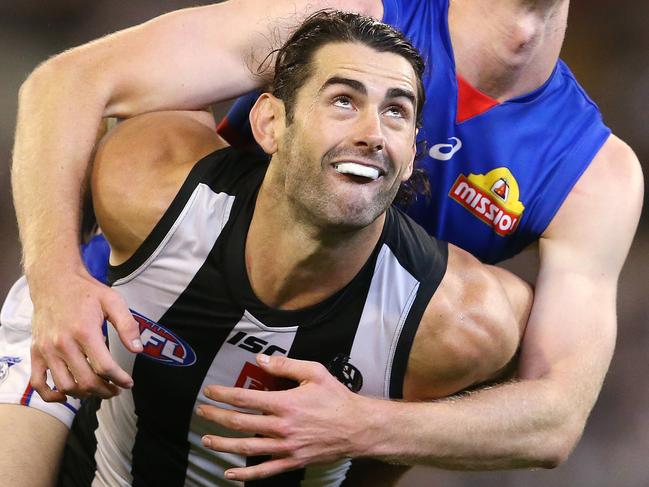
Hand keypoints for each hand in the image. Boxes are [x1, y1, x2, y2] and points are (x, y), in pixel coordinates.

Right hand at [29, 267, 141, 400]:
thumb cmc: (86, 292)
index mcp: (84, 331)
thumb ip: (127, 325)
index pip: (104, 366)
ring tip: (98, 390)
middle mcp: (63, 343)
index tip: (128, 383)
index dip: (119, 379)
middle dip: (105, 390)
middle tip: (116, 390)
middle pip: (86, 380)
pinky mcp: (36, 351)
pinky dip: (51, 395)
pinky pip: (38, 382)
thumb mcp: (114, 301)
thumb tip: (138, 349)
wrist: (54, 281)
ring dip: (84, 394)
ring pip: (65, 385)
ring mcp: (47, 349)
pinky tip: (66, 395)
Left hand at [198, 354, 374, 480]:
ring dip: (223, 445)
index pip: (245, 398)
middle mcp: (282, 427)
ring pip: (247, 448)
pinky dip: (245, 474)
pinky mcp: (292, 461)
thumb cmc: (336, 398)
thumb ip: (286, 365)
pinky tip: (230, 473)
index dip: (223, 395)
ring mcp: (286, 447)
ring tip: (207, 440)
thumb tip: (261, 359)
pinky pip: (264, 470)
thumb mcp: (314, 373)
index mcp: (285, 403)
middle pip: (240, 423)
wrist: (358, 428)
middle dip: (216, 417)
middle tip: (202, 411)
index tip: (210, 391)